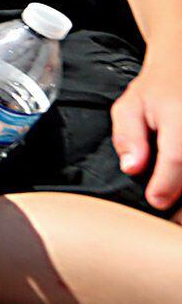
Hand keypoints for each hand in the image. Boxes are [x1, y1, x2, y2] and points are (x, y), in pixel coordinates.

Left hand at [113, 46, 181, 212]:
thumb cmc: (156, 90)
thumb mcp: (129, 106)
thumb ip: (127, 137)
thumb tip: (132, 168)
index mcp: (178, 116)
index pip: (177, 157)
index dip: (165, 184)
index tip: (154, 201)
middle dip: (180, 200)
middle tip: (165, 213)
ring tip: (173, 206)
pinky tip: (178, 189)